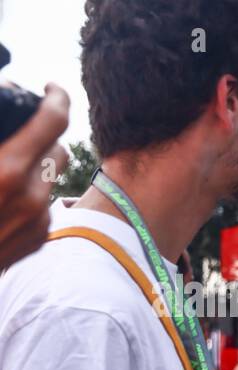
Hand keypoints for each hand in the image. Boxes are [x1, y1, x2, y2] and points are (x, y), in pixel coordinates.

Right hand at [0, 83, 69, 270]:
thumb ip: (0, 136)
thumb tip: (3, 99)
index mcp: (7, 169)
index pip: (54, 120)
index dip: (57, 97)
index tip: (51, 88)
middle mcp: (30, 197)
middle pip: (59, 149)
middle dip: (44, 135)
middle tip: (24, 126)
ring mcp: (37, 223)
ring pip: (51, 179)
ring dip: (36, 165)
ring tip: (8, 161)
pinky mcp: (37, 241)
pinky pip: (45, 206)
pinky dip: (30, 194)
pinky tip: (4, 194)